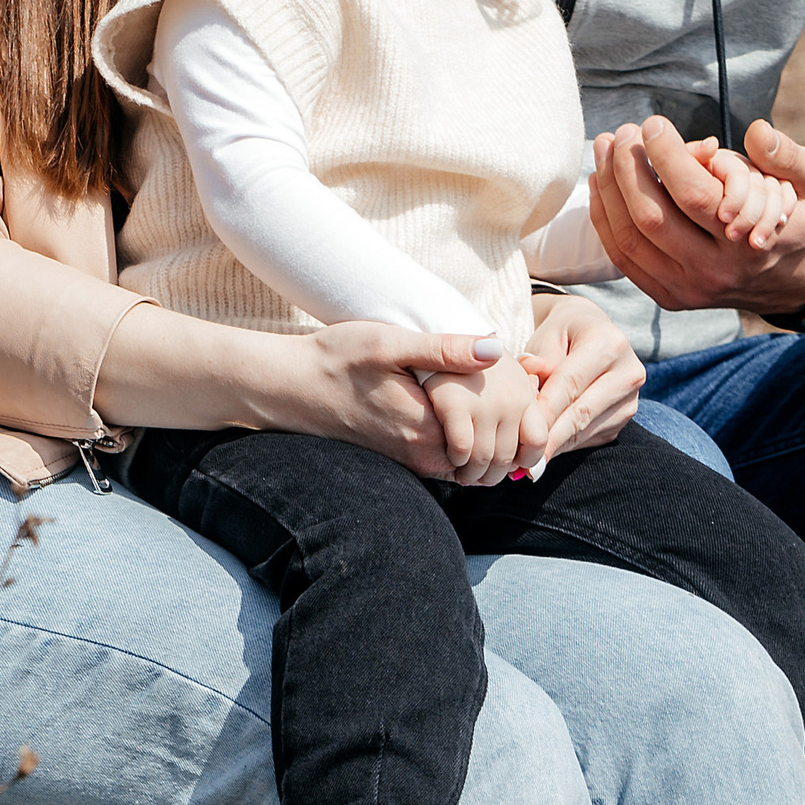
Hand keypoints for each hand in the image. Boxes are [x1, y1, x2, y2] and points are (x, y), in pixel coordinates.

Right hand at [255, 322, 501, 480]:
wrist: (287, 387)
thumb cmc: (336, 360)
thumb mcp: (389, 344)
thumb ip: (443, 349)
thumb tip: (494, 348)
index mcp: (427, 431)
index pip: (496, 432)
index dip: (513, 403)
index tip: (517, 373)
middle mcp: (422, 456)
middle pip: (489, 449)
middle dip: (506, 421)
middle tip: (512, 379)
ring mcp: (411, 460)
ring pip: (470, 454)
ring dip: (487, 427)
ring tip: (489, 387)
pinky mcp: (401, 456)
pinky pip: (449, 453)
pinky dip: (465, 432)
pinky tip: (459, 398)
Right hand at [424, 354, 549, 486]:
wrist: (424, 326)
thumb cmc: (458, 357)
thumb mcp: (492, 367)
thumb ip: (514, 391)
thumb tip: (533, 412)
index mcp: (522, 391)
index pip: (537, 441)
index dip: (524, 461)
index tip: (507, 464)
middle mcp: (509, 398)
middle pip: (508, 458)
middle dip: (493, 474)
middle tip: (480, 475)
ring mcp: (484, 401)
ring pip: (485, 459)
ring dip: (473, 473)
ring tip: (464, 472)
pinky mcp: (455, 403)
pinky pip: (463, 450)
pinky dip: (456, 460)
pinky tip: (449, 455)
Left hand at [519, 295, 643, 457]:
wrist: (592, 330)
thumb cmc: (561, 333)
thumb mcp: (545, 338)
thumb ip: (536, 367)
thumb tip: (531, 405)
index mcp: (610, 343)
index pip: (571, 384)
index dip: (544, 411)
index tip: (520, 433)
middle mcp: (629, 372)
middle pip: (581, 412)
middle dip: (548, 437)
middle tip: (521, 459)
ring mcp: (631, 398)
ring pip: (585, 430)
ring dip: (555, 445)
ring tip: (527, 460)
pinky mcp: (624, 417)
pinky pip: (590, 437)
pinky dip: (564, 444)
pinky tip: (544, 448)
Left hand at [586, 117, 804, 315]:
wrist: (796, 280)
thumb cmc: (798, 218)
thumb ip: (789, 155)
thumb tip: (757, 131)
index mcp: (748, 243)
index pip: (694, 195)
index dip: (667, 155)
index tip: (653, 124)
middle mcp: (715, 272)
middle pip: (653, 218)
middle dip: (628, 169)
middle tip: (623, 132)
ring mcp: (687, 290)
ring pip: (630, 239)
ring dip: (609, 189)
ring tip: (604, 147)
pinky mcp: (668, 297)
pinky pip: (623, 258)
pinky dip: (605, 218)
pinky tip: (601, 182)